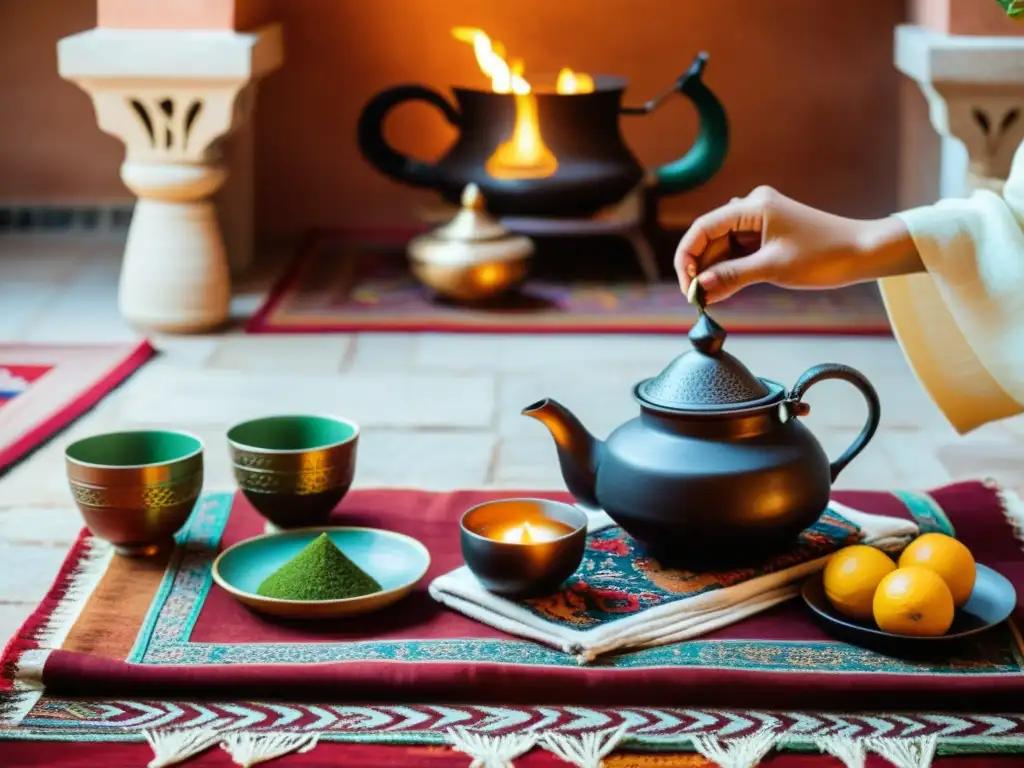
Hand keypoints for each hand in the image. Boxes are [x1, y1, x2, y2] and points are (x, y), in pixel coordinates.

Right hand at [673, 186, 922, 303]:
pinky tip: (720, 292)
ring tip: (706, 299)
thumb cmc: (824, 255)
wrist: (862, 252)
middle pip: (711, 237)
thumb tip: (700, 288)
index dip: (688, 256)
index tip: (686, 283)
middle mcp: (753, 208)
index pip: (704, 227)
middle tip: (695, 297)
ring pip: (723, 247)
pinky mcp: (767, 236)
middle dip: (700, 267)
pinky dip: (729, 272)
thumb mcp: (772, 268)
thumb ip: (732, 276)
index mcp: (753, 206)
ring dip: (714, 272)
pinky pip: (738, 253)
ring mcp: (760, 222)